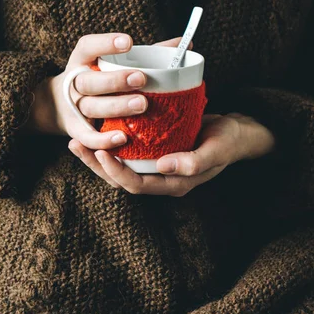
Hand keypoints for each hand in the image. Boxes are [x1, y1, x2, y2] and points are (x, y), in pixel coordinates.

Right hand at [22, 33, 190, 151]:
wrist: (66, 105)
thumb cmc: (104, 80)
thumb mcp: (118, 64)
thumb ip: (148, 55)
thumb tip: (184, 44)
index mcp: (83, 60)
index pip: (88, 47)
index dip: (105, 44)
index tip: (128, 42)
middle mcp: (75, 83)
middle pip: (90, 81)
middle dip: (115, 80)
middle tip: (142, 79)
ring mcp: (74, 107)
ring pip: (91, 107)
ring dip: (116, 107)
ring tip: (141, 105)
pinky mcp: (76, 130)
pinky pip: (87, 136)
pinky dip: (103, 139)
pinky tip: (123, 138)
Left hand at [68, 112, 276, 193]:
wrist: (237, 133)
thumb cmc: (229, 141)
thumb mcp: (218, 150)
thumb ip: (195, 161)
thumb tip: (163, 167)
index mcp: (173, 183)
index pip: (137, 185)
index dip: (116, 172)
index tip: (101, 152)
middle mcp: (160, 177)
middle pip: (120, 178)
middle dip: (96, 164)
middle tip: (76, 144)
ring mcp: (155, 165)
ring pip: (119, 166)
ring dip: (97, 155)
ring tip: (76, 139)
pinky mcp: (154, 150)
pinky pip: (127, 151)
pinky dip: (110, 143)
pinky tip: (97, 128)